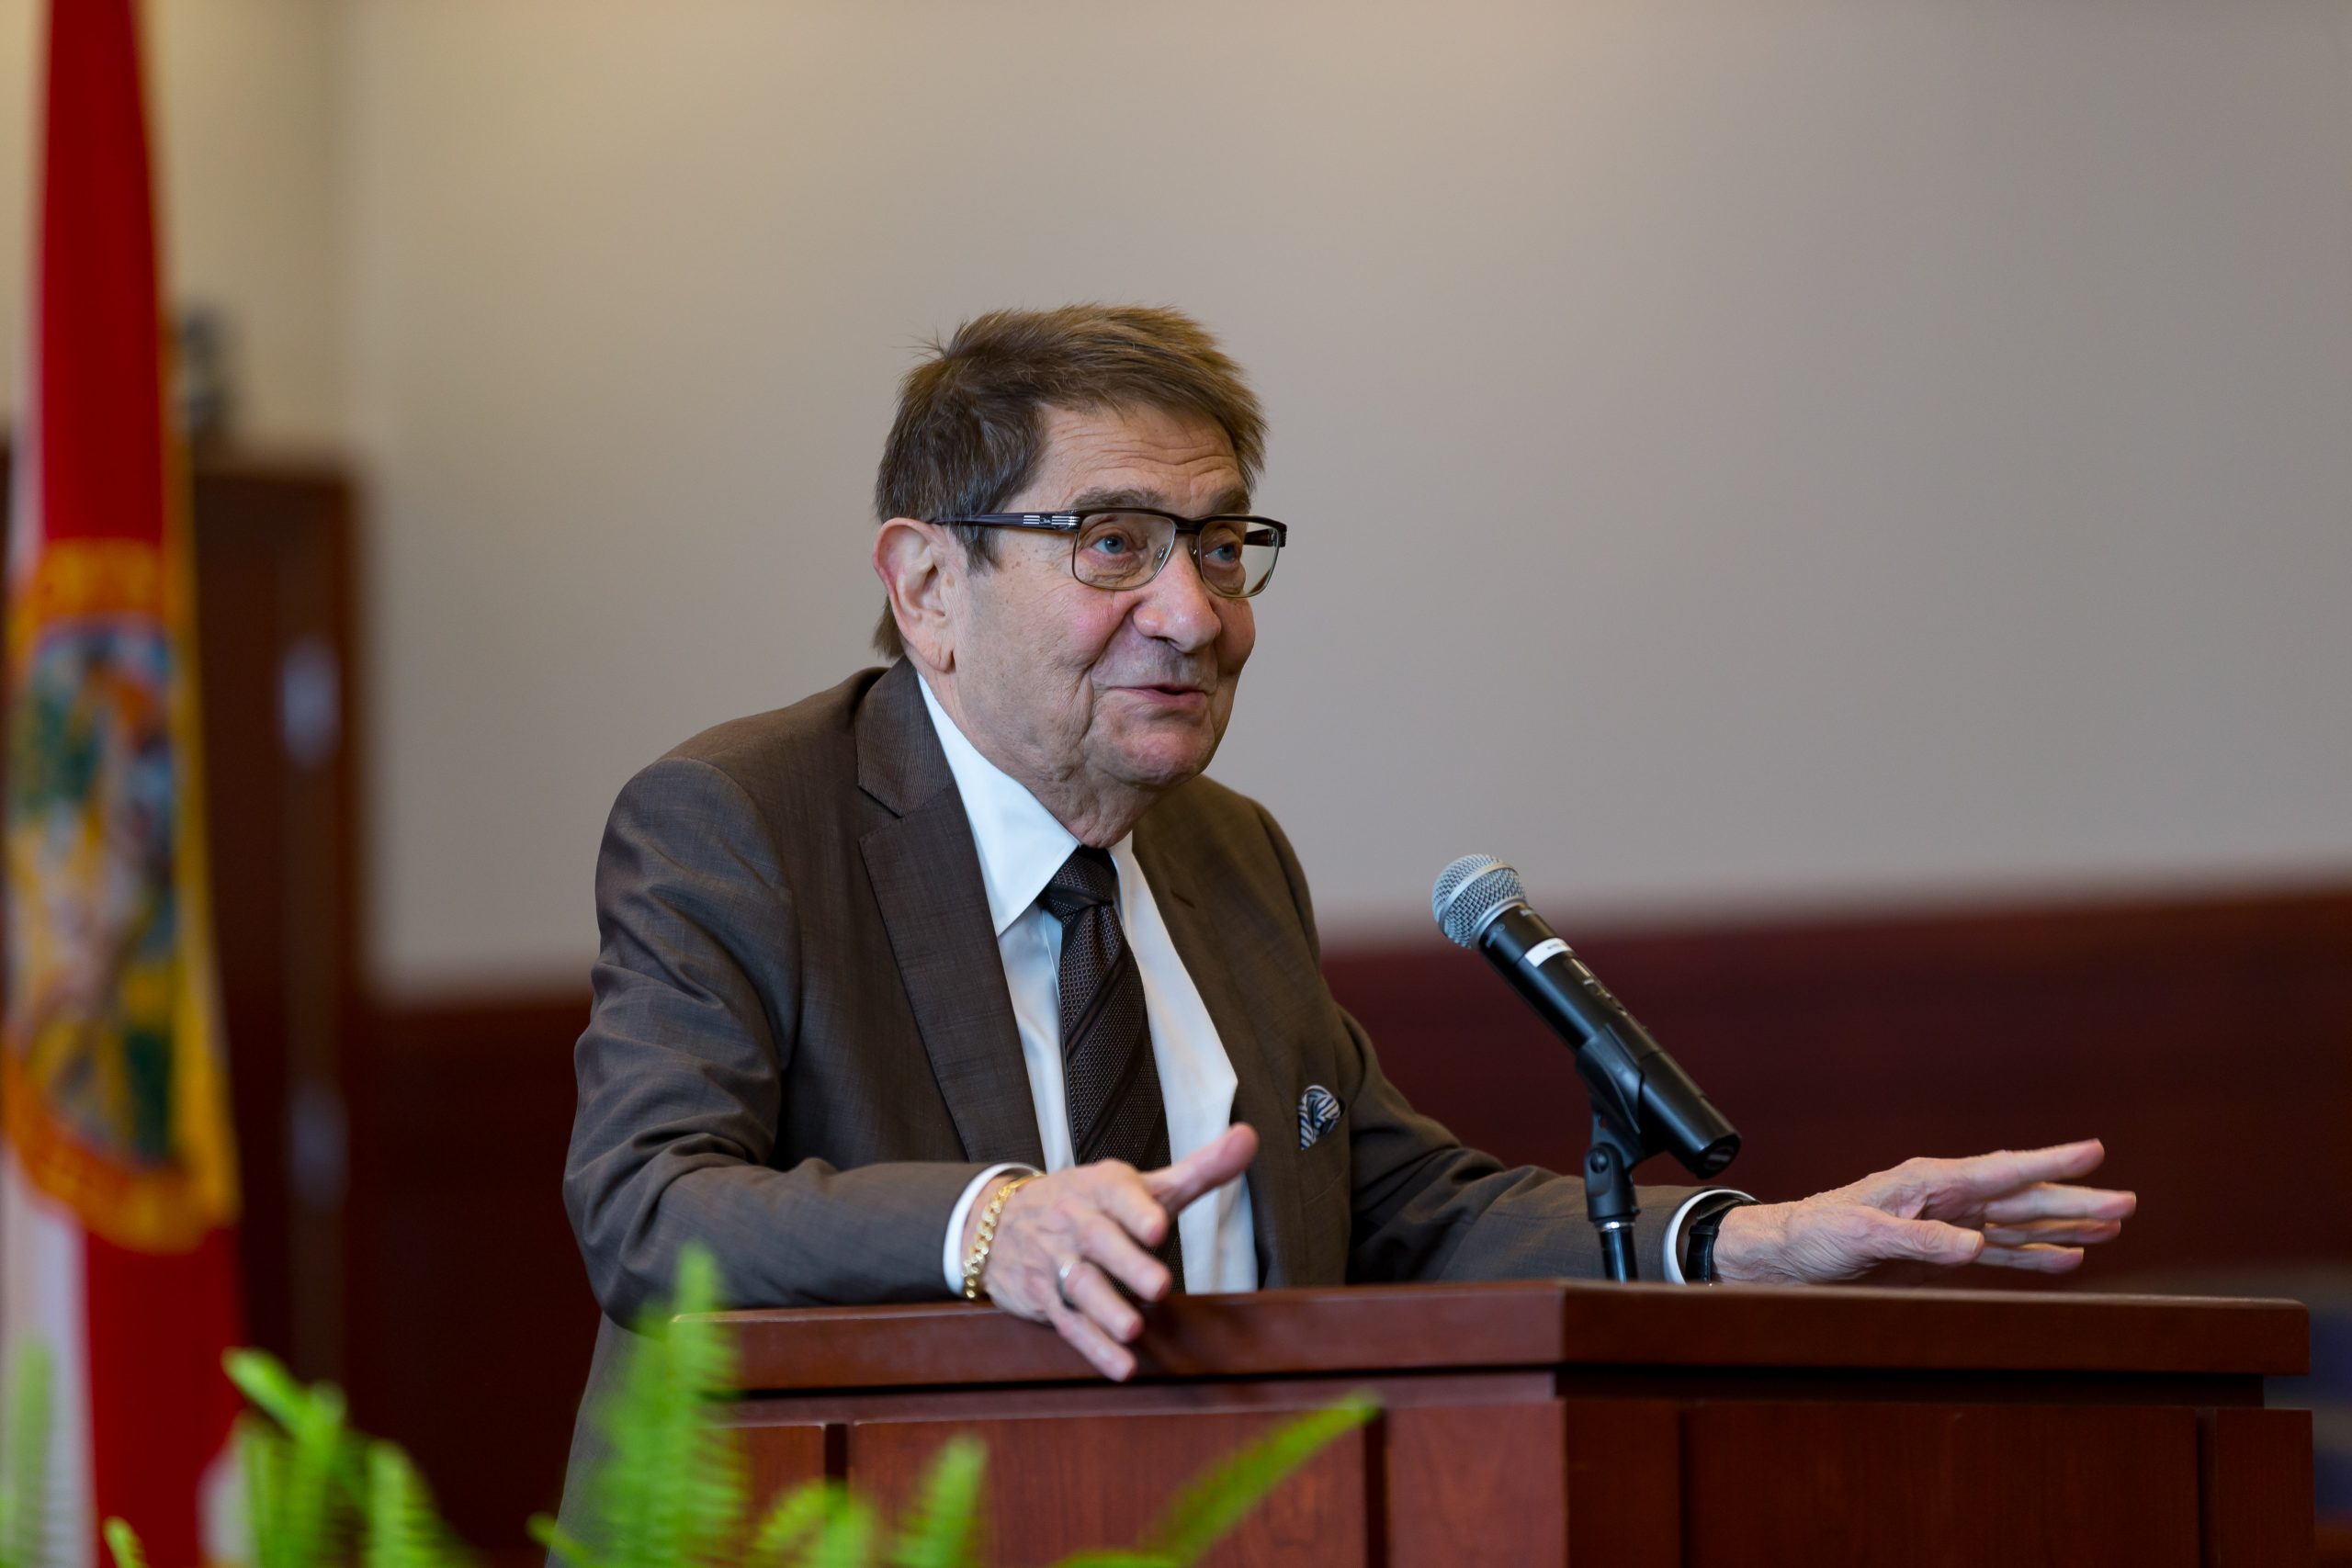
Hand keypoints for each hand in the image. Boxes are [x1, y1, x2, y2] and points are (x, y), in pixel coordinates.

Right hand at [966, 1123, 1257, 1379]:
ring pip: (1079, 1287)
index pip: (1117, 1195)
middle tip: (1159, 1285)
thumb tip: (1248, 1137)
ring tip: (1134, 1329)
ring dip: (1106, 1310)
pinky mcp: (1045, 1300)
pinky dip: (1094, 1348)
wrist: (999, 1223)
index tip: (1158, 1226)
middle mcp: (1075, 1223)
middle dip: (1128, 1264)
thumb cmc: (1087, 1203)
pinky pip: (1068, 1325)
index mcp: (1100, 1189)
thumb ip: (1197, 1169)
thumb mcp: (1137, 1183)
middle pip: (1099, 1242)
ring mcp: (1056, 1263)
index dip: (1136, 1210)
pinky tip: (1122, 1366)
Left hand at [1710, 1138, 2136, 1285]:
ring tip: (2113, 1227)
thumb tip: (1974, 1247)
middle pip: (2021, 1197)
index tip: (2094, 1150)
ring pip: (2018, 1223)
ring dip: (2063, 1226)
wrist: (1788, 1252)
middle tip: (2128, 1203)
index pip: (2000, 1171)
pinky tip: (2068, 1259)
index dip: (2048, 1163)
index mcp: (1929, 1181)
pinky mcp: (1940, 1250)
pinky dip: (2033, 1255)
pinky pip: (1998, 1251)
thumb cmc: (1817, 1235)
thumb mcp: (1861, 1237)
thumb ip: (1917, 1240)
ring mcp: (1946, 1222)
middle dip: (2074, 1200)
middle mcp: (1944, 1196)